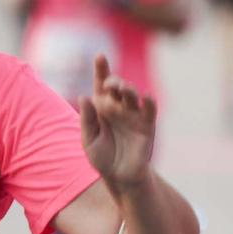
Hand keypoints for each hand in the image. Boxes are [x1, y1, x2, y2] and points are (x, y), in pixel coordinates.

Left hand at [77, 54, 157, 191]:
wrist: (120, 177)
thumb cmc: (102, 158)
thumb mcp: (89, 140)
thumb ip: (87, 120)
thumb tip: (84, 97)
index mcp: (102, 108)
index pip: (101, 85)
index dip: (101, 70)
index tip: (100, 56)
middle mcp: (118, 108)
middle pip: (117, 87)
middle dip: (114, 82)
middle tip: (110, 84)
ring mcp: (133, 115)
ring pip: (132, 96)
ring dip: (129, 90)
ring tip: (123, 88)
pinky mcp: (147, 126)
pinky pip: (149, 110)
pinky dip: (148, 102)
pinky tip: (145, 96)